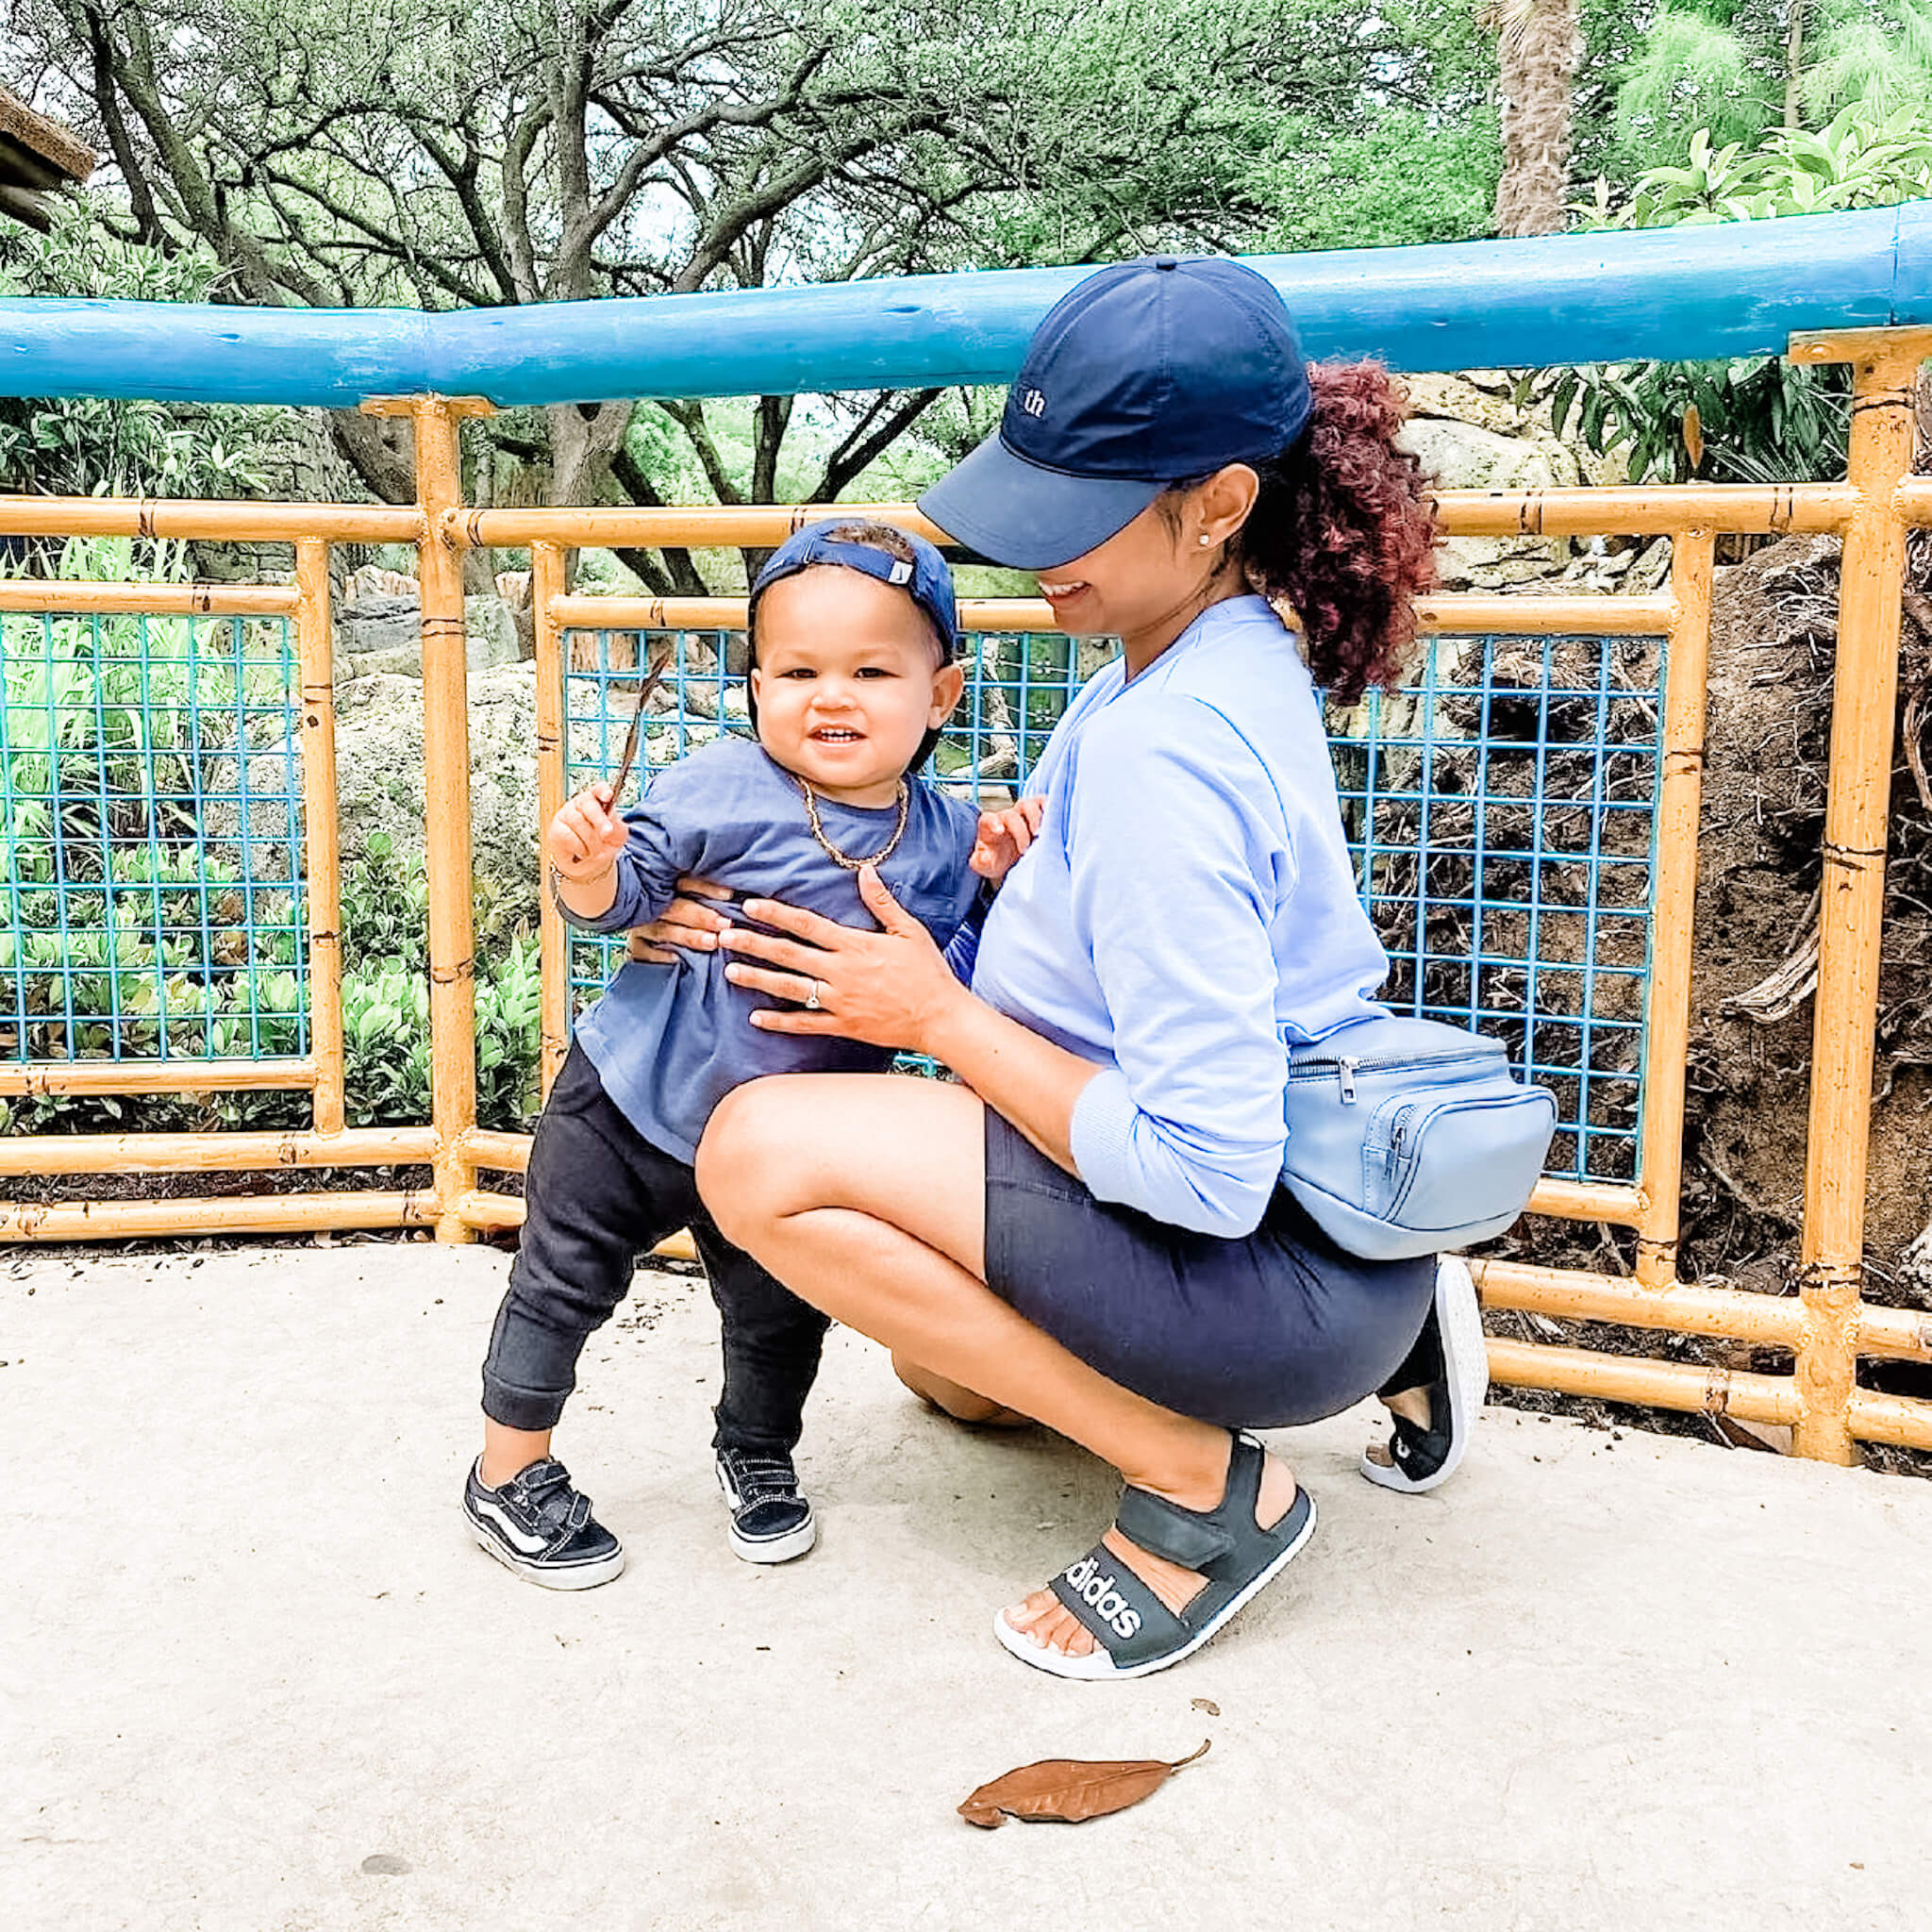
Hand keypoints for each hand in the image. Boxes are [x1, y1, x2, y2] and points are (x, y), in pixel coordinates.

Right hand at [547, 783, 628, 881]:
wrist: (589, 863)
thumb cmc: (603, 844)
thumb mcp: (617, 837)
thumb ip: (617, 829)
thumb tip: (609, 828)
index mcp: (598, 800)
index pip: (599, 789)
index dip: (603, 791)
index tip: (609, 795)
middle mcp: (580, 804)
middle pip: (588, 804)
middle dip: (600, 820)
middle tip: (607, 833)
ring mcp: (566, 815)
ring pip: (579, 822)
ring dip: (592, 841)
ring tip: (596, 850)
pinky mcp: (556, 829)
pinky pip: (569, 837)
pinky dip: (580, 848)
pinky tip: (583, 852)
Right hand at [626, 876, 733, 963]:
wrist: (631, 924)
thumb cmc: (680, 908)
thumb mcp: (687, 894)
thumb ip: (705, 892)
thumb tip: (735, 892)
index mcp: (665, 884)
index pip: (686, 882)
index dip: (707, 888)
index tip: (730, 896)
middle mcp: (651, 903)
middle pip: (677, 908)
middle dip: (702, 916)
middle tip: (724, 924)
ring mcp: (641, 925)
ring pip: (664, 930)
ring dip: (689, 936)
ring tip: (712, 942)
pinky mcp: (636, 945)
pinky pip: (643, 951)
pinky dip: (659, 955)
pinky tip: (677, 959)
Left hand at [719, 864, 965, 1054]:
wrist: (941, 1018)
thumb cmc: (928, 972)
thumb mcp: (909, 931)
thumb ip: (882, 902)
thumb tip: (866, 871)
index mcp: (855, 945)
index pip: (807, 924)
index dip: (776, 914)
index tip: (751, 906)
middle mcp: (841, 972)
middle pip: (789, 954)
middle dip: (754, 944)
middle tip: (724, 936)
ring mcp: (840, 1001)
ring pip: (790, 988)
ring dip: (758, 979)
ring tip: (730, 971)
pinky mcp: (843, 1025)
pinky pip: (805, 1024)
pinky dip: (780, 1022)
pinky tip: (757, 1018)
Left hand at [971, 796, 1043, 882]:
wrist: (1009, 858)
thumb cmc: (996, 859)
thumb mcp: (984, 864)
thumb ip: (979, 862)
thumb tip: (978, 860)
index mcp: (990, 826)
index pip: (989, 819)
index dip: (993, 822)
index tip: (999, 831)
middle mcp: (1007, 816)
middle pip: (1012, 813)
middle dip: (1019, 828)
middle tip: (1025, 846)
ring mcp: (1023, 814)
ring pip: (1030, 804)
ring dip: (1036, 817)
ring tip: (1041, 834)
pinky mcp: (1038, 814)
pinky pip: (1044, 804)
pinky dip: (1050, 807)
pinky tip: (1055, 821)